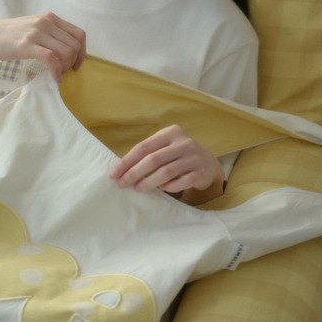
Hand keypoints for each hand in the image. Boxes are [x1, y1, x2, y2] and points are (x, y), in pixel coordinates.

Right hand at [0, 12, 85, 82]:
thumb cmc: (7, 35)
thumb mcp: (33, 28)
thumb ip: (49, 35)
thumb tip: (66, 52)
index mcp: (50, 18)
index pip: (79, 34)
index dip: (82, 52)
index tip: (75, 64)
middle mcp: (46, 22)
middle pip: (75, 45)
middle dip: (74, 62)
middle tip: (65, 72)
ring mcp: (36, 32)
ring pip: (66, 51)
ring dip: (65, 68)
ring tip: (57, 75)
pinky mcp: (26, 45)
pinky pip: (51, 59)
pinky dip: (57, 72)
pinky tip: (54, 79)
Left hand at [108, 125, 224, 204]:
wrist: (208, 163)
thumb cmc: (178, 155)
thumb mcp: (166, 147)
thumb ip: (148, 153)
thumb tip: (121, 169)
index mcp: (171, 132)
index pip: (143, 147)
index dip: (126, 161)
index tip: (113, 174)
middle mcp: (183, 143)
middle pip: (153, 159)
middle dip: (134, 173)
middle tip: (122, 184)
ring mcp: (194, 157)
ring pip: (166, 172)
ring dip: (148, 182)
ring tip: (137, 189)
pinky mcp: (200, 173)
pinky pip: (181, 182)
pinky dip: (169, 187)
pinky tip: (161, 189)